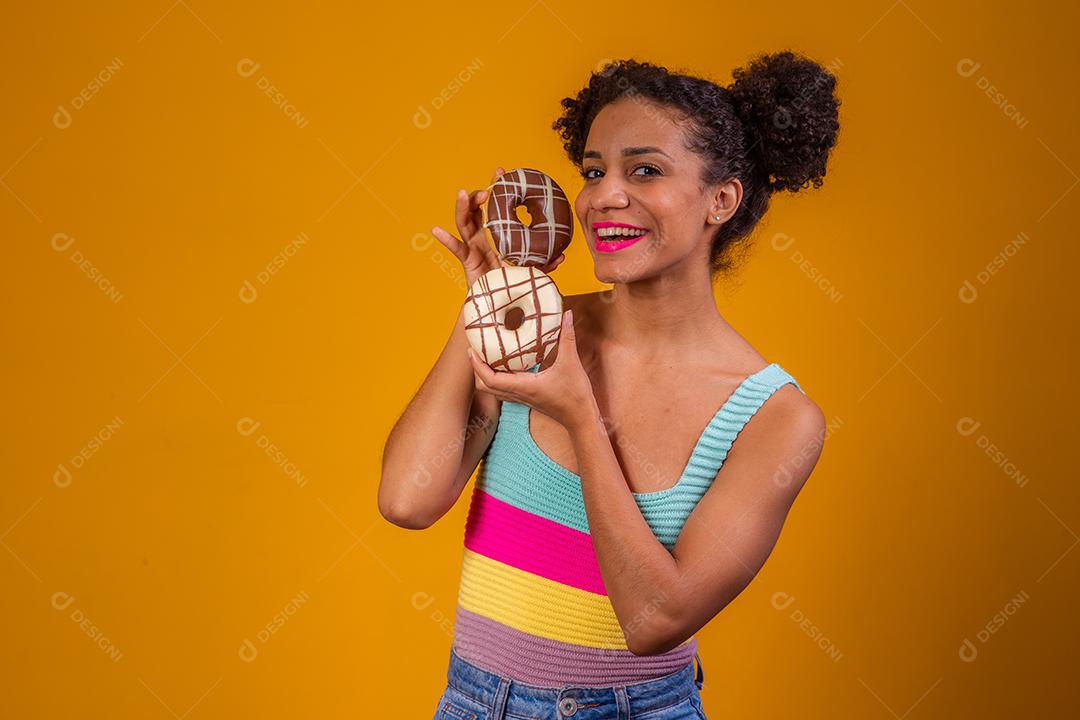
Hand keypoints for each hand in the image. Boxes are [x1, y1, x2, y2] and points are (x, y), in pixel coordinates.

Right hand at [432, 166, 565, 287]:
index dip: (497, 188)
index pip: (496, 206)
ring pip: (464, 222)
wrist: (500, 305)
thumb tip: (561, 256)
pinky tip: (437, 230)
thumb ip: (543, 263)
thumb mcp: (531, 270)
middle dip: (479, 194)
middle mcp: (484, 236)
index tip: (501, 172)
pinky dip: (446, 240)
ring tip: (461, 194)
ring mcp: (473, 247)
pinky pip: (455, 249)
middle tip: (487, 189)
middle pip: (477, 209)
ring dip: (462, 207)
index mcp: (499, 234)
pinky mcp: (466, 260)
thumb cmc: (513, 283)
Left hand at [466, 309, 595, 431]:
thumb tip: (568, 315)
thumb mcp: (571, 363)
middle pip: (485, 386)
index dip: (477, 366)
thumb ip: (568, 337)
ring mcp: (522, 398)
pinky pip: (504, 390)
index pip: (490, 379)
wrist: (581, 419)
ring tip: (485, 356)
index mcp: (524, 386)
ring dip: (485, 375)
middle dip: (476, 369)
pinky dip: (497, 379)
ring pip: (493, 390)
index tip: (472, 350)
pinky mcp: (527, 399)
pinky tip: (504, 366)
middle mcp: (519, 394)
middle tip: (474, 350)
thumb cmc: (575, 396)